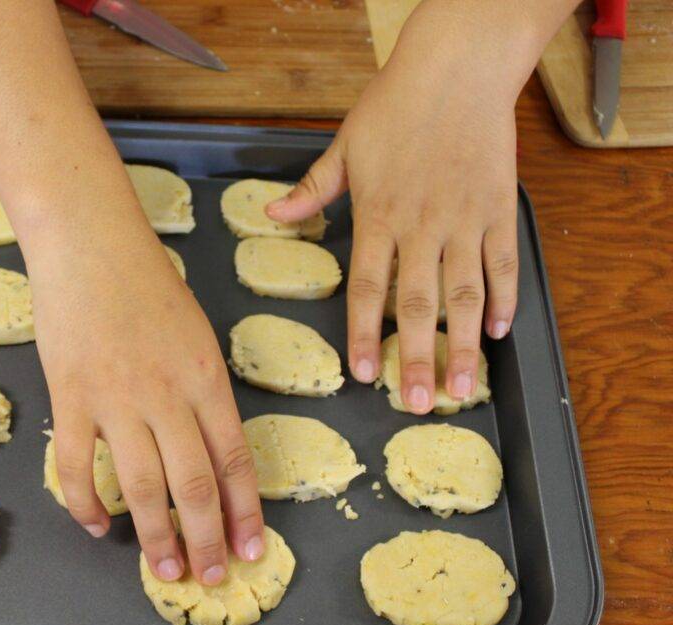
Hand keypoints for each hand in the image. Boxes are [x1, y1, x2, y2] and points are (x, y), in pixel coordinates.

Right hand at [29, 229, 264, 584]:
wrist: (90, 246)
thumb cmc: (148, 284)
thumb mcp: (197, 334)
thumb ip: (204, 393)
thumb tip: (209, 454)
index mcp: (206, 378)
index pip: (233, 458)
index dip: (245, 510)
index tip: (251, 548)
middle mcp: (167, 395)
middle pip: (194, 484)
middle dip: (207, 539)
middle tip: (210, 577)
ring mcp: (116, 400)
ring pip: (142, 487)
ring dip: (156, 536)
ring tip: (165, 569)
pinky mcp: (71, 398)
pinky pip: (77, 466)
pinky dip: (86, 504)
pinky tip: (98, 527)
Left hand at [265, 2, 530, 413]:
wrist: (457, 69)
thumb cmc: (395, 106)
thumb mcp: (343, 146)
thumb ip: (312, 190)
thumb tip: (272, 215)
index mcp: (378, 215)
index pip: (368, 287)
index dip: (365, 334)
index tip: (363, 374)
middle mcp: (422, 225)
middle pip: (417, 303)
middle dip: (417, 357)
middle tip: (418, 403)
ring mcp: (465, 219)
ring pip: (465, 291)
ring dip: (463, 343)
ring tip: (463, 386)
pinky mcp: (498, 207)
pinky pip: (502, 261)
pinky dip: (503, 296)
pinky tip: (497, 330)